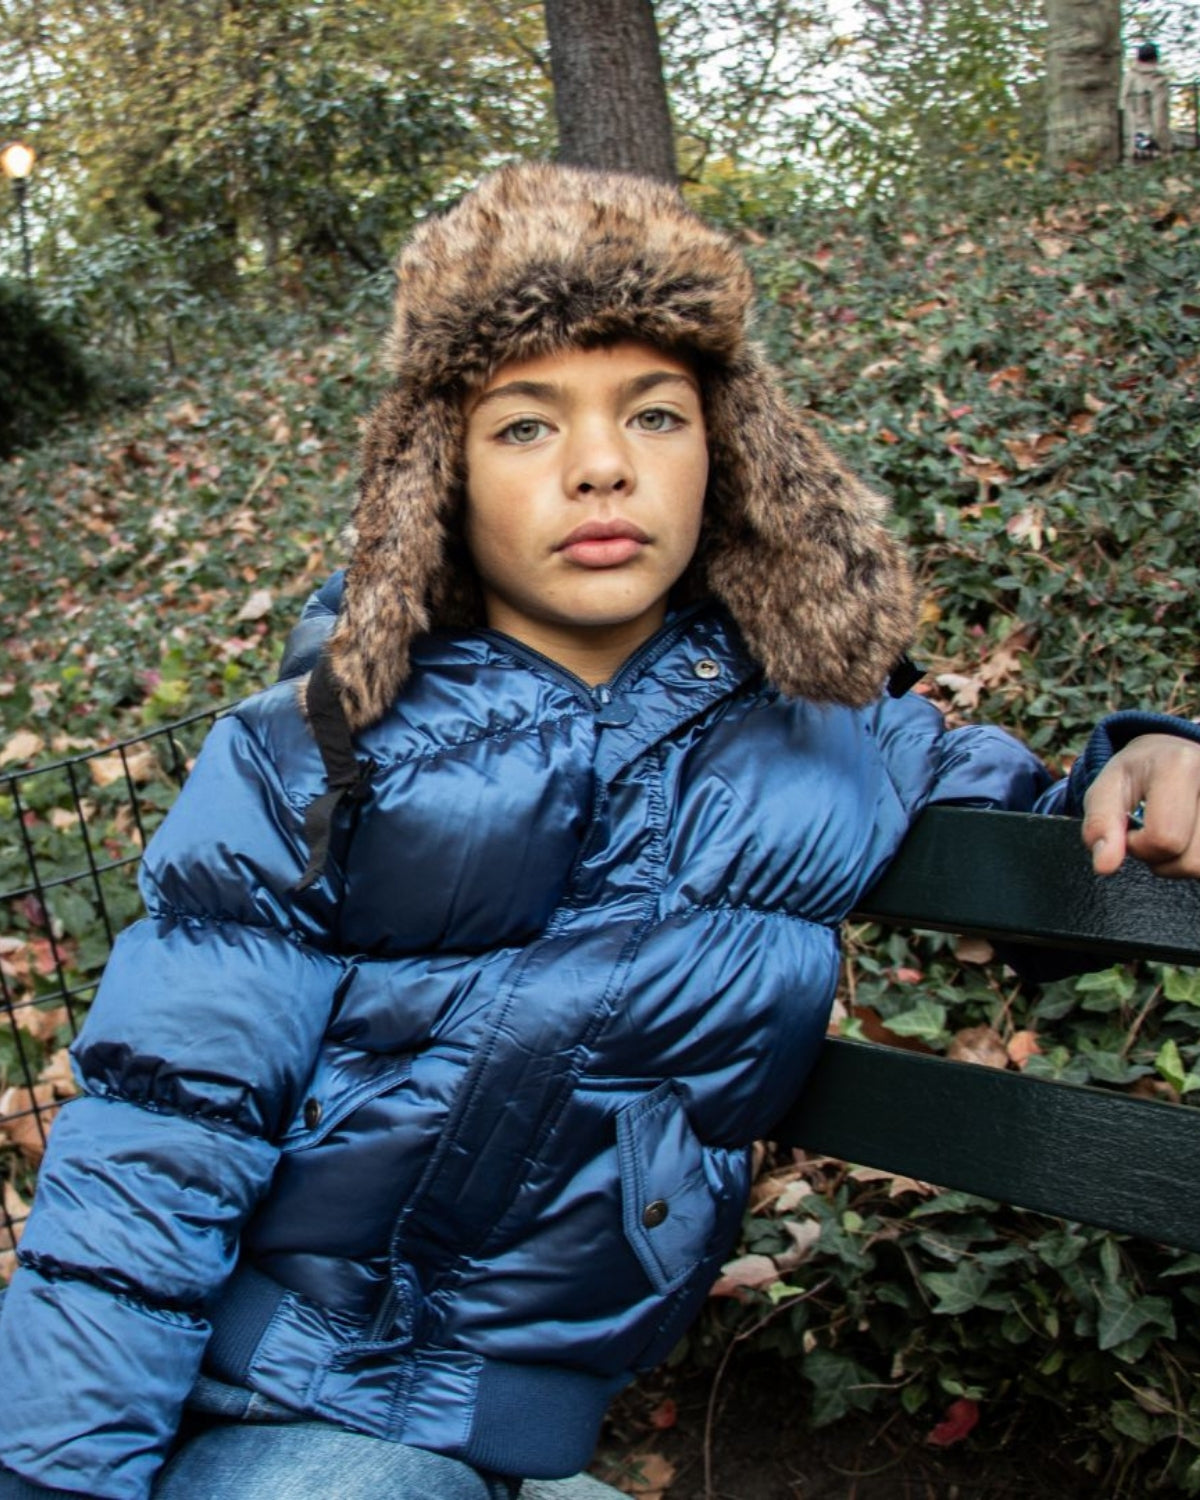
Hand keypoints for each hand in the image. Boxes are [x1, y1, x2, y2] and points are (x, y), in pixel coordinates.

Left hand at [1082, 734, 1199, 877]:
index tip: (1130, 828)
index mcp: (1179, 765)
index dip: (1138, 845)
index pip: (1164, 838)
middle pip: (1190, 860)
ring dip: (1181, 863)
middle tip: (1151, 831)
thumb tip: (1104, 866)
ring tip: (1171, 835)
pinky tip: (1188, 840)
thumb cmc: (1136, 774)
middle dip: (1160, 858)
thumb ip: (1100, 825)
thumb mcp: (1105, 789)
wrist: (1172, 755)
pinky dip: (1195, 860)